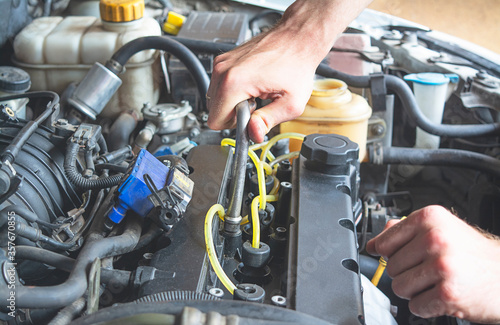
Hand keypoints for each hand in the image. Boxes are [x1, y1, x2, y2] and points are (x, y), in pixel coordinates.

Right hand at [206, 0, 371, 142]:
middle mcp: (223, 71)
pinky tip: (253, 86)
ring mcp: (222, 63)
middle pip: (214, 111)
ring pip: (216, 99)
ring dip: (234, 103)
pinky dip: (234, 91)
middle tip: (257, 105)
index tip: (251, 119)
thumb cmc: (297, 64)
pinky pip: (220, 86)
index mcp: (235, 82)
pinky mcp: (225, 60)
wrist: (297, 38)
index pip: (215, 121)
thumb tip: (254, 134)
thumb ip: (268, 121)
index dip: (235, 126)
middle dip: (234, 114)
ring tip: (256, 94)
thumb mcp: (290, 103)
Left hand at [366, 205, 499, 322]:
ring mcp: (441, 265)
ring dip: (414, 291)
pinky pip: (415, 306)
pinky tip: (441, 295)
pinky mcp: (447, 293)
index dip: (385, 252)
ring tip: (434, 282)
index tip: (388, 255)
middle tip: (426, 271)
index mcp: (429, 218)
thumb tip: (374, 241)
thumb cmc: (472, 253)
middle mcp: (435, 238)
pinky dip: (426, 306)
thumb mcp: (442, 229)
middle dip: (405, 273)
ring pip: (399, 287)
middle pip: (390, 266)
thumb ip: (406, 230)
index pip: (385, 240)